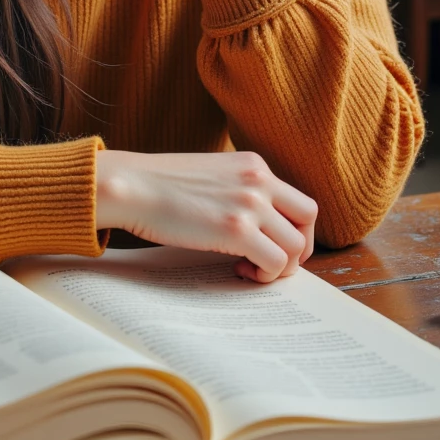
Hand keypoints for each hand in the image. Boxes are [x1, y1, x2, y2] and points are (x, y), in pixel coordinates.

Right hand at [95, 149, 317, 282]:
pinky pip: (274, 262)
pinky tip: (240, 270)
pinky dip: (264, 274)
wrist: (132, 185)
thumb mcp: (211, 174)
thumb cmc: (160, 185)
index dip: (293, 228)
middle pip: (308, 219)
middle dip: (298, 247)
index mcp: (253, 165)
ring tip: (250, 269)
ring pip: (296, 246)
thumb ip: (237, 189)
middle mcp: (258, 180)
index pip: (297, 199)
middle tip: (273, 262)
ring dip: (279, 266)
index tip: (273, 243)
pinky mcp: (236, 229)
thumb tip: (254, 224)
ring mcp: (250, 204)